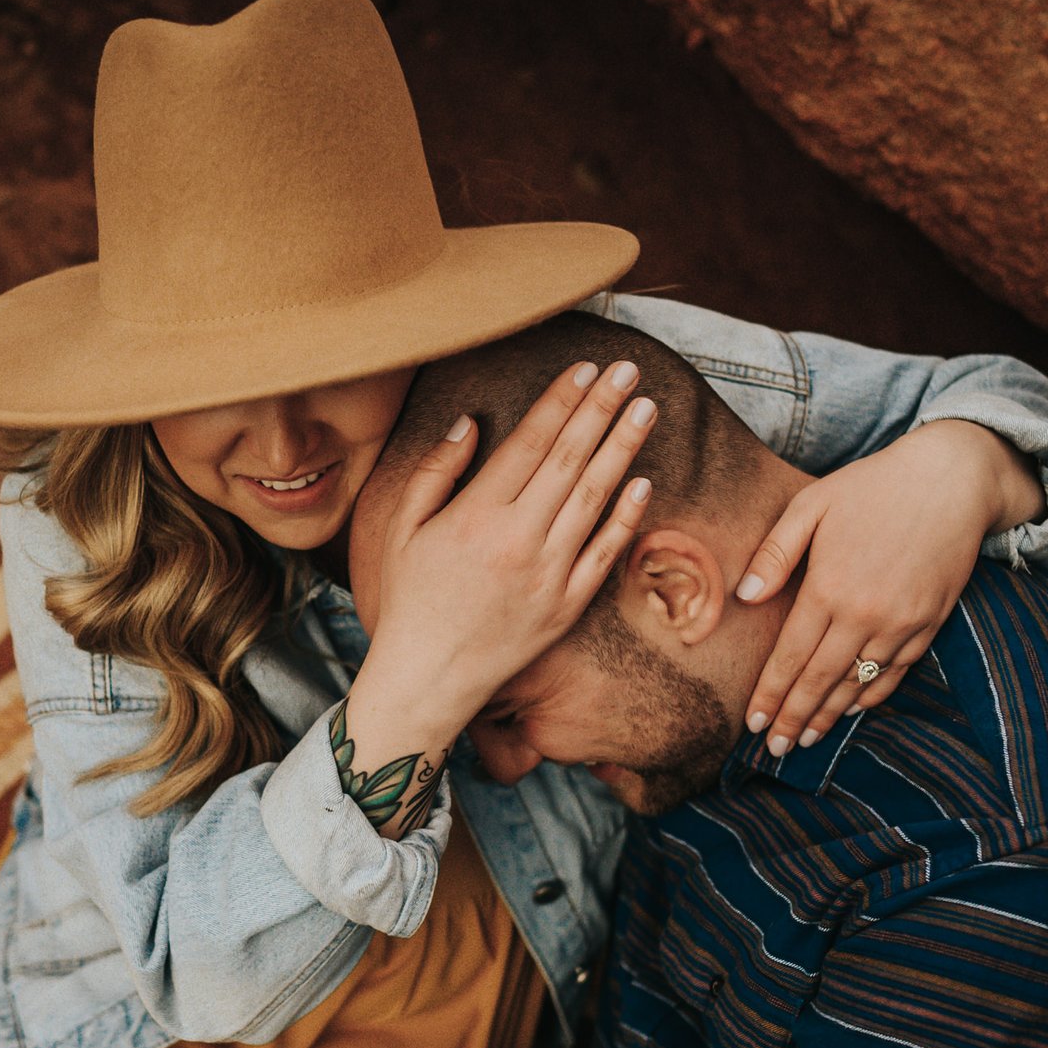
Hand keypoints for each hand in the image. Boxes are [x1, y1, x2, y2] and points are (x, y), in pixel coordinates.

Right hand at [336, 358, 655, 830]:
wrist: (428, 678)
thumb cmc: (410, 600)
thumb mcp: (402, 529)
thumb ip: (437, 473)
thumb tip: (469, 424)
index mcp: (477, 515)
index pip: (531, 442)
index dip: (562, 400)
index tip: (586, 368)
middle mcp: (519, 539)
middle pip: (572, 459)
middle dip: (603, 409)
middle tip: (630, 371)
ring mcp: (549, 574)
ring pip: (596, 497)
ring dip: (624, 448)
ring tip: (646, 409)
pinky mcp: (567, 605)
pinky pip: (604, 552)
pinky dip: (626, 516)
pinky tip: (643, 481)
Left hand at [735, 418, 1038, 753]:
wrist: (952, 479)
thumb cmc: (873, 486)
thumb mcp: (811, 505)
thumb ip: (776, 554)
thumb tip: (745, 597)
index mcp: (828, 588)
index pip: (790, 657)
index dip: (770, 695)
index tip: (753, 723)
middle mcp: (864, 615)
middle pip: (820, 680)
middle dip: (794, 718)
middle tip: (775, 748)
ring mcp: (901, 623)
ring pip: (857, 684)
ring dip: (829, 715)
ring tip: (806, 739)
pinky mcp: (930, 623)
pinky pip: (895, 673)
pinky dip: (871, 696)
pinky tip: (852, 709)